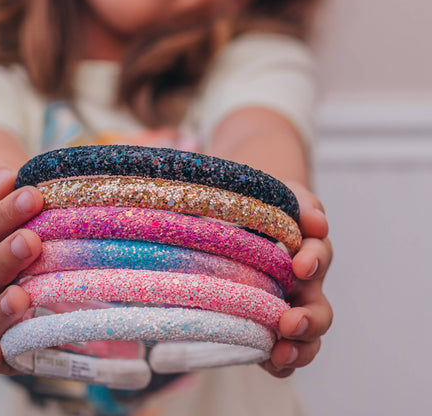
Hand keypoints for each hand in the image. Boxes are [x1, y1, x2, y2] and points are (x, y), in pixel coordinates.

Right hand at [0, 161, 43, 374]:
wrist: (25, 238)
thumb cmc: (22, 212)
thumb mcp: (9, 188)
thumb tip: (3, 178)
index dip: (5, 214)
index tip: (32, 196)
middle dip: (4, 258)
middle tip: (31, 241)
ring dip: (0, 310)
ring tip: (20, 298)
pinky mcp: (13, 339)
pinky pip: (2, 354)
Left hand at [261, 182, 332, 377]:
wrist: (239, 216)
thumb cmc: (264, 207)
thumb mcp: (282, 197)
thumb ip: (302, 205)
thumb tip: (317, 223)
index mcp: (305, 250)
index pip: (318, 254)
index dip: (314, 260)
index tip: (300, 265)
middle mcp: (302, 285)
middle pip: (319, 309)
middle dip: (310, 319)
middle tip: (291, 322)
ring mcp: (286, 309)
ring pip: (305, 337)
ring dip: (299, 347)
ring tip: (281, 352)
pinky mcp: (266, 327)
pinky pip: (281, 352)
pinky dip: (280, 362)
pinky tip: (269, 361)